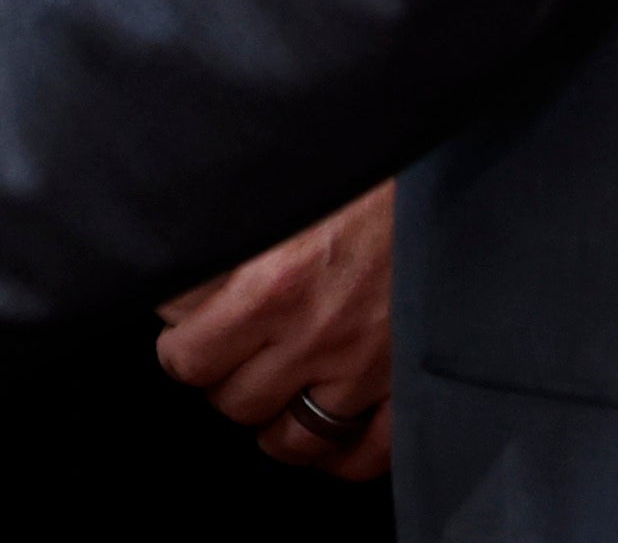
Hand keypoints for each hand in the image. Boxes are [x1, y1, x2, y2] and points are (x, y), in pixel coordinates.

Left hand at [153, 183, 393, 476]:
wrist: (439, 159)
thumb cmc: (358, 163)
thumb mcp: (276, 186)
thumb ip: (226, 232)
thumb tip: (178, 281)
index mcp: (270, 284)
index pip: (188, 357)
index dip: (181, 343)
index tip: (185, 329)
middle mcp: (315, 334)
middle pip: (234, 403)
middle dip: (224, 380)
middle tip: (229, 354)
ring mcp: (367, 367)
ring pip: (293, 439)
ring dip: (273, 421)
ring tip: (269, 394)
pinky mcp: (411, 380)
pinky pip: (367, 453)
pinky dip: (341, 457)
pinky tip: (326, 437)